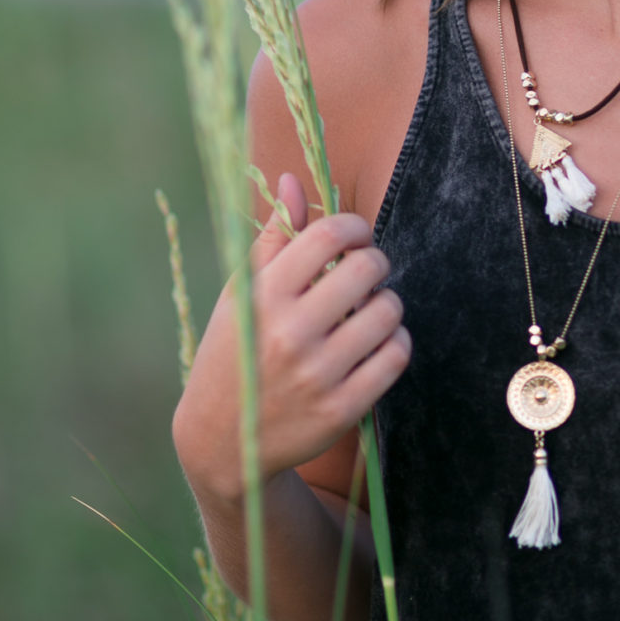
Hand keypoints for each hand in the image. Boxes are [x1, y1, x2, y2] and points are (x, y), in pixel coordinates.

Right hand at [172, 173, 411, 504]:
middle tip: (364, 274)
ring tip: (367, 311)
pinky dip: (395, 343)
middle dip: (374, 264)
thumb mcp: (242, 292)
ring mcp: (318, 374)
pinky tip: (376, 343)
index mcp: (263, 295)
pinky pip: (395, 357)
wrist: (223, 440)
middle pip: (367, 269)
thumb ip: (273, 237)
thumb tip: (291, 180)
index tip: (355, 237)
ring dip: (386, 304)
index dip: (353, 227)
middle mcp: (290, 332)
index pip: (328, 235)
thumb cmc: (235, 350)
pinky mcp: (341, 410)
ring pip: (389, 312)